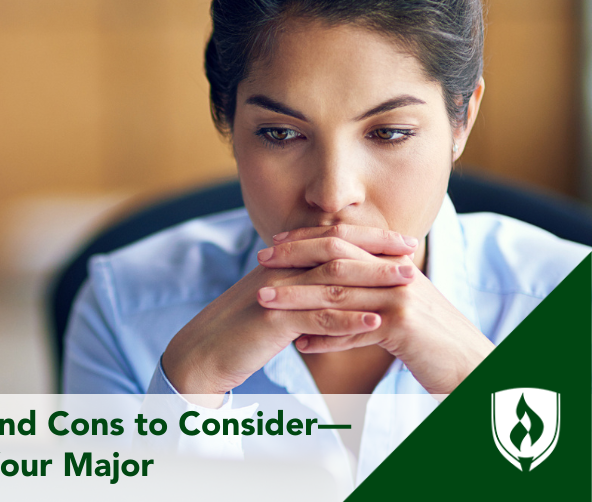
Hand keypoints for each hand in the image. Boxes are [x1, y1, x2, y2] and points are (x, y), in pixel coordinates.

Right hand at [161, 225, 417, 406]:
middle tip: (413, 252)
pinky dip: (349, 320)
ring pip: (332, 281)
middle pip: (336, 251)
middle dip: (377, 251)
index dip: (368, 237)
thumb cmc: (239, 330)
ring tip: (408, 283)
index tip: (402, 241)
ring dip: (374, 280)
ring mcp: (276, 293)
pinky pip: (317, 318)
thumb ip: (299, 287)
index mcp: (281, 262)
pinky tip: (376, 323)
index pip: (331, 240)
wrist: (202, 351)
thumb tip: (332, 283)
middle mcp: (280, 270)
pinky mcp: (272, 321)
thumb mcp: (272, 300)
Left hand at [259, 225, 493, 394]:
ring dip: (297, 297)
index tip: (274, 243)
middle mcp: (397, 273)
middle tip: (260, 260)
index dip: (307, 239)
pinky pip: (354, 330)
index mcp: (394, 264)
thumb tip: (324, 307)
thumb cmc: (431, 343)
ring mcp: (401, 297)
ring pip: (338, 292)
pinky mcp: (404, 326)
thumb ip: (365, 300)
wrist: (474, 368)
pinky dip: (326, 338)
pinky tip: (300, 345)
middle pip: (337, 257)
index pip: (344, 240)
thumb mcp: (397, 313)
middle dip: (294, 257)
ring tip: (264, 301)